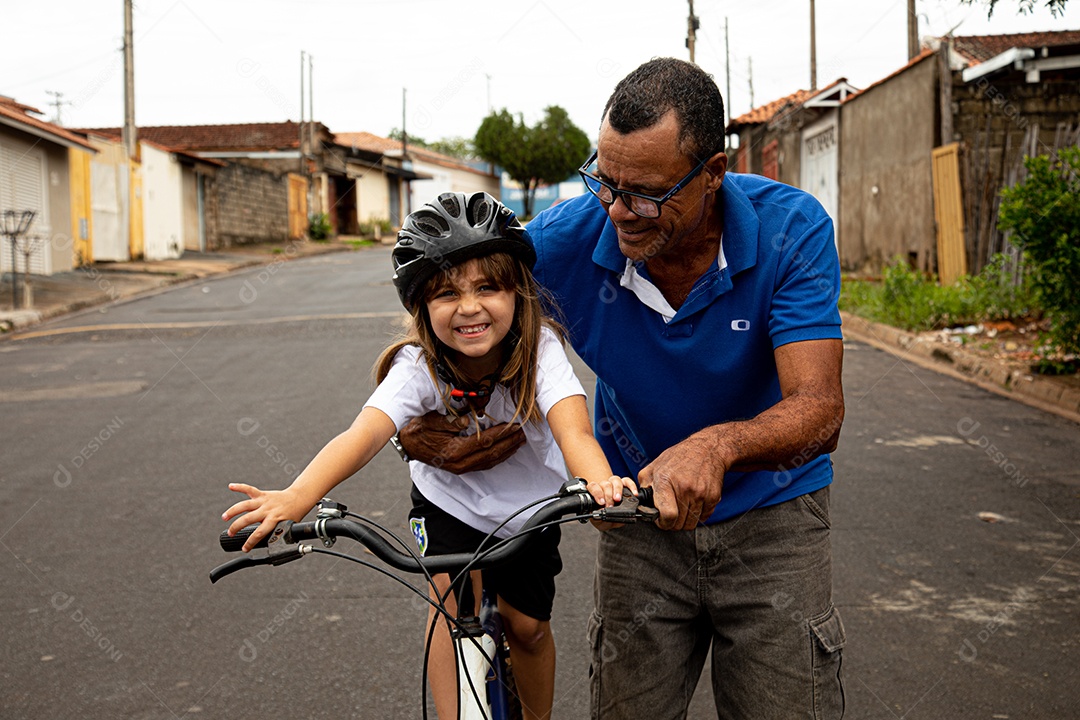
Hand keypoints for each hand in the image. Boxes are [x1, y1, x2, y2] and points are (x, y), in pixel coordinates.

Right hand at [221, 483, 310, 551]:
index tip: (244, 548)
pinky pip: (250, 489)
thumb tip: (269, 545)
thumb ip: (275, 533)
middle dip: (236, 527)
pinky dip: (240, 487)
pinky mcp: (263, 494)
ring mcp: (264, 501)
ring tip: (224, 517)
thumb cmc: (293, 514)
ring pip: (245, 505)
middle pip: (248, 518)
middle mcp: (267, 510)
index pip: (259, 533)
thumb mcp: (286, 527)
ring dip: (233, 511)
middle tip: (230, 533)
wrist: (299, 498)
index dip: (250, 542)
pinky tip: (231, 486)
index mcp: (274, 520)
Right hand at [397, 411, 525, 473]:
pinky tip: (507, 450)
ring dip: (507, 451)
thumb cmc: (418, 430)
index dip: (501, 434)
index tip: (514, 425)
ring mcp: (461, 468)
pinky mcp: (462, 468)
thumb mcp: (431, 421)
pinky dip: (498, 457)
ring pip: (490, 461)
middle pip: (491, 454)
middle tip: (523, 432)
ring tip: (520, 440)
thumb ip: (450, 421)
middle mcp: (460, 463)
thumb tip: (466, 420)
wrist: (407, 445)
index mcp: (454, 451)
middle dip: (510, 443)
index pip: (484, 442)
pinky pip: (485, 464)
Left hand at [588, 474, 638, 531]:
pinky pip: (628, 481)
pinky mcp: (625, 485)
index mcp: (595, 493)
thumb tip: (600, 513)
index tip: (601, 502)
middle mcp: (604, 486)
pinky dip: (631, 486)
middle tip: (610, 505)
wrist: (612, 522)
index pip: (593, 486)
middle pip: (606, 484)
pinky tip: (634, 493)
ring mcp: (614, 484)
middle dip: (608, 495)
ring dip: (617, 490)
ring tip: (618, 499)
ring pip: (615, 480)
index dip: (597, 493)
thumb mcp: (599, 521)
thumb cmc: (603, 519)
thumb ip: (598, 517)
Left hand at [638, 434, 725, 530]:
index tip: (661, 520)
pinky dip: (697, 515)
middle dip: (672, 522)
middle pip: (679, 523)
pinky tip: (693, 502)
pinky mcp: (713, 497)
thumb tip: (638, 502)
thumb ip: (644, 485)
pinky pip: (703, 517)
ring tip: (681, 506)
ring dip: (685, 520)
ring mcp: (701, 493)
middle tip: (671, 513)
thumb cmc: (679, 457)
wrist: (707, 449)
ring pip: (691, 523)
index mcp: (666, 481)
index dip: (662, 523)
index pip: (667, 515)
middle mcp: (685, 488)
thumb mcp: (655, 466)